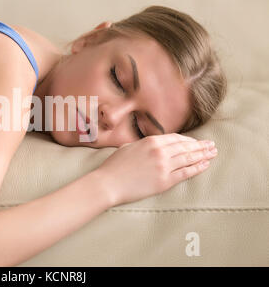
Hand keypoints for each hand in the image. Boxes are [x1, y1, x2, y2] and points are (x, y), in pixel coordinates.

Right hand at [96, 133, 217, 205]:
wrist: (108, 183)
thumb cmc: (114, 166)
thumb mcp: (128, 147)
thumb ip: (143, 145)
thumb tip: (152, 145)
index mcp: (151, 141)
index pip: (176, 138)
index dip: (188, 140)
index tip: (195, 141)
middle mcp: (160, 151)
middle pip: (186, 147)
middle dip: (200, 145)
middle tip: (212, 145)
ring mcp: (164, 166)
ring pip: (189, 158)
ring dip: (203, 155)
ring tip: (213, 153)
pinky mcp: (165, 181)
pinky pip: (186, 173)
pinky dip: (197, 168)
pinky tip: (205, 165)